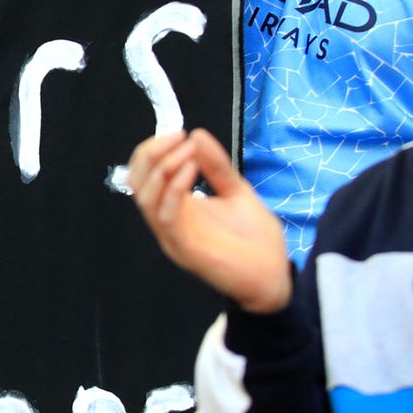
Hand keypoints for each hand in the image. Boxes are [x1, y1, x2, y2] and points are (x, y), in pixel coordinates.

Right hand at [127, 129, 291, 312]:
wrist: (275, 279)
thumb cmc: (257, 241)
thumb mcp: (237, 192)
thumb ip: (217, 167)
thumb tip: (196, 134)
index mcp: (175, 209)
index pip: (143, 175)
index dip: (153, 150)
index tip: (179, 132)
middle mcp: (167, 223)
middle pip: (136, 183)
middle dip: (151, 154)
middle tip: (179, 137)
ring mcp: (173, 237)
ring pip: (146, 198)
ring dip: (163, 167)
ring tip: (188, 152)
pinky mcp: (185, 249)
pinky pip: (166, 216)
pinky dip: (175, 188)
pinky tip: (193, 169)